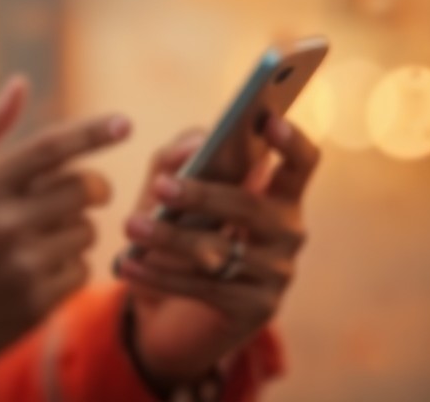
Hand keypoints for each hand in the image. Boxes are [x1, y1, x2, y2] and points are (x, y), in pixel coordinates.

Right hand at [0, 77, 130, 375]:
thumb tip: (18, 85)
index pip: (50, 149)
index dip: (92, 133)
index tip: (124, 123)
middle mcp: (4, 224)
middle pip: (84, 188)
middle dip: (86, 186)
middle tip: (65, 194)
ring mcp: (22, 267)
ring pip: (87, 230)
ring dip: (74, 227)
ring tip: (38, 236)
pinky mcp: (36, 303)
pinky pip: (82, 270)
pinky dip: (68, 265)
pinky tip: (37, 268)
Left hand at [115, 117, 318, 384]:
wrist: (176, 310)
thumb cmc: (180, 232)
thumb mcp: (171, 192)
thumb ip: (177, 157)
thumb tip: (195, 144)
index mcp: (278, 193)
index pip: (301, 162)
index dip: (290, 141)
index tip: (268, 119)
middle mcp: (288, 231)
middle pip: (249, 205)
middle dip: (202, 195)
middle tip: (161, 187)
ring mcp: (277, 273)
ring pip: (221, 251)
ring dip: (170, 239)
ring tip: (131, 227)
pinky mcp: (256, 310)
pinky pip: (204, 289)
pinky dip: (160, 276)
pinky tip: (127, 266)